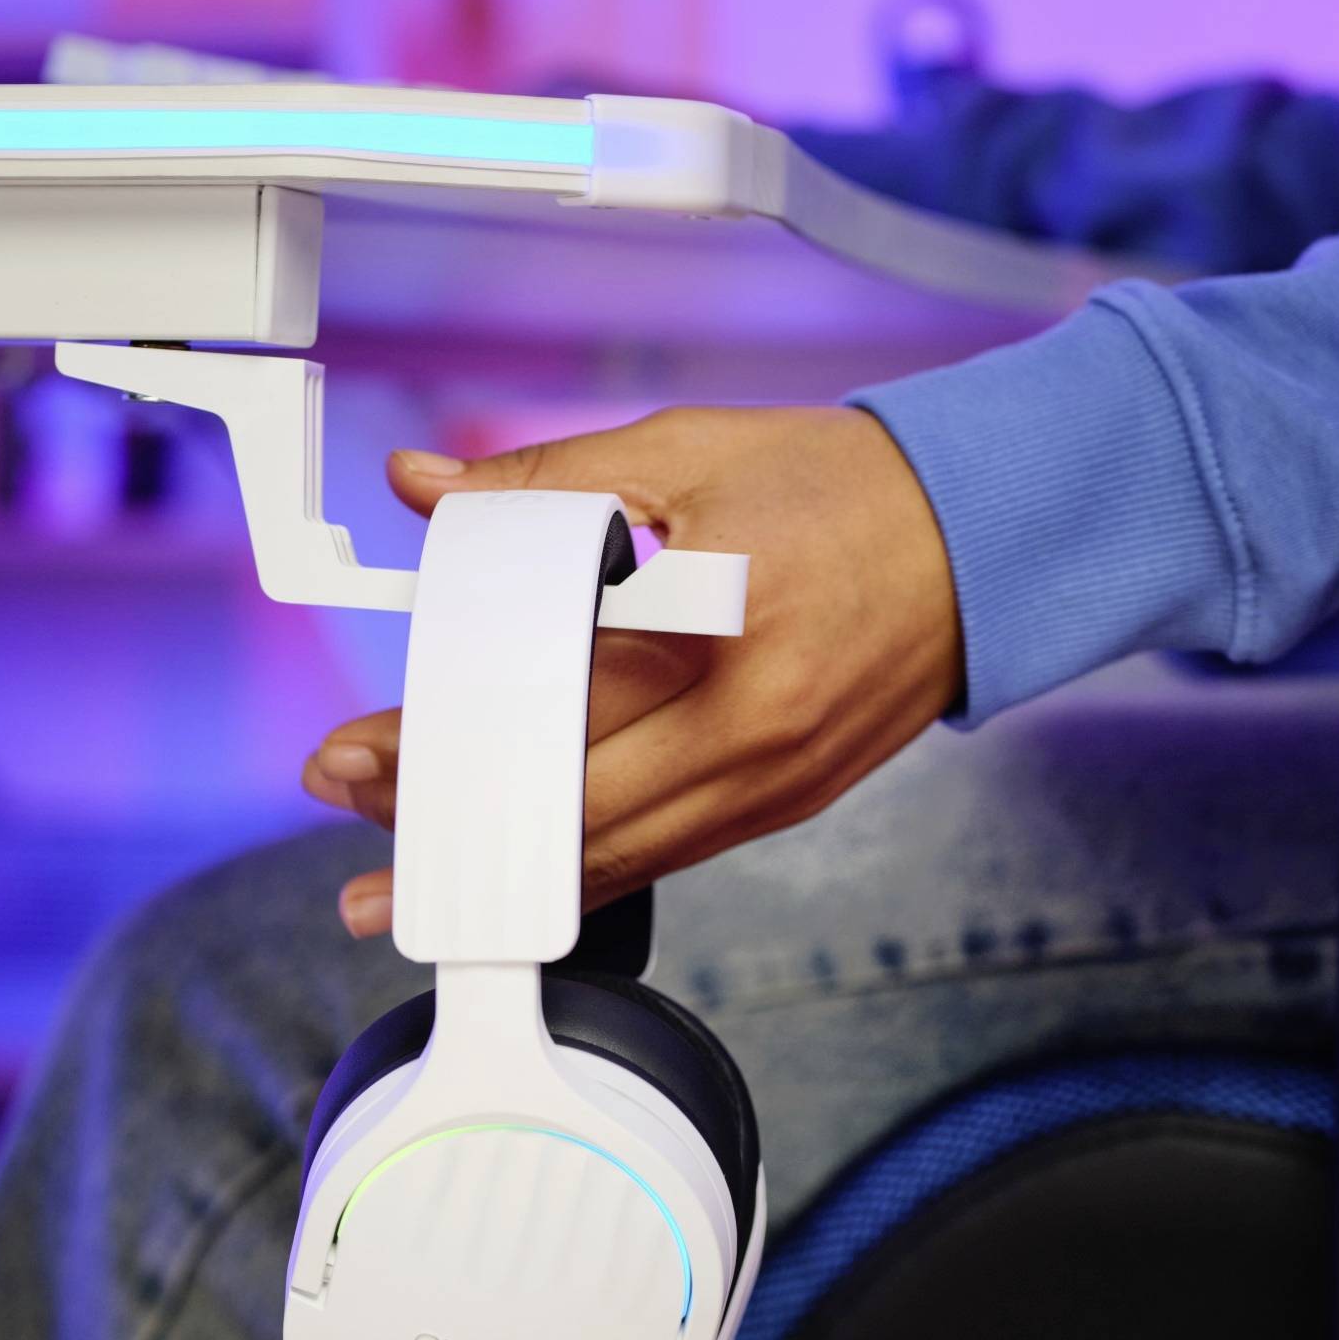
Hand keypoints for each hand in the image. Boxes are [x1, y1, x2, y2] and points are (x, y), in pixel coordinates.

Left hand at [300, 405, 963, 937]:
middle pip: (565, 802)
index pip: (543, 702)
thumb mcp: (687, 451)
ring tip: (405, 888)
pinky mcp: (780, 808)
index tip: (357, 750)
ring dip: (498, 875)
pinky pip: (659, 857)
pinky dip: (578, 872)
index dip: (439, 736)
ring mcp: (769, 784)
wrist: (986, 542)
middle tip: (352, 814)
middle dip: (444, 820)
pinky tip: (512, 884)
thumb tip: (424, 488)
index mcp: (718, 627)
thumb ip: (544, 482)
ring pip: (609, 858)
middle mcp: (747, 729)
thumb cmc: (845, 489)